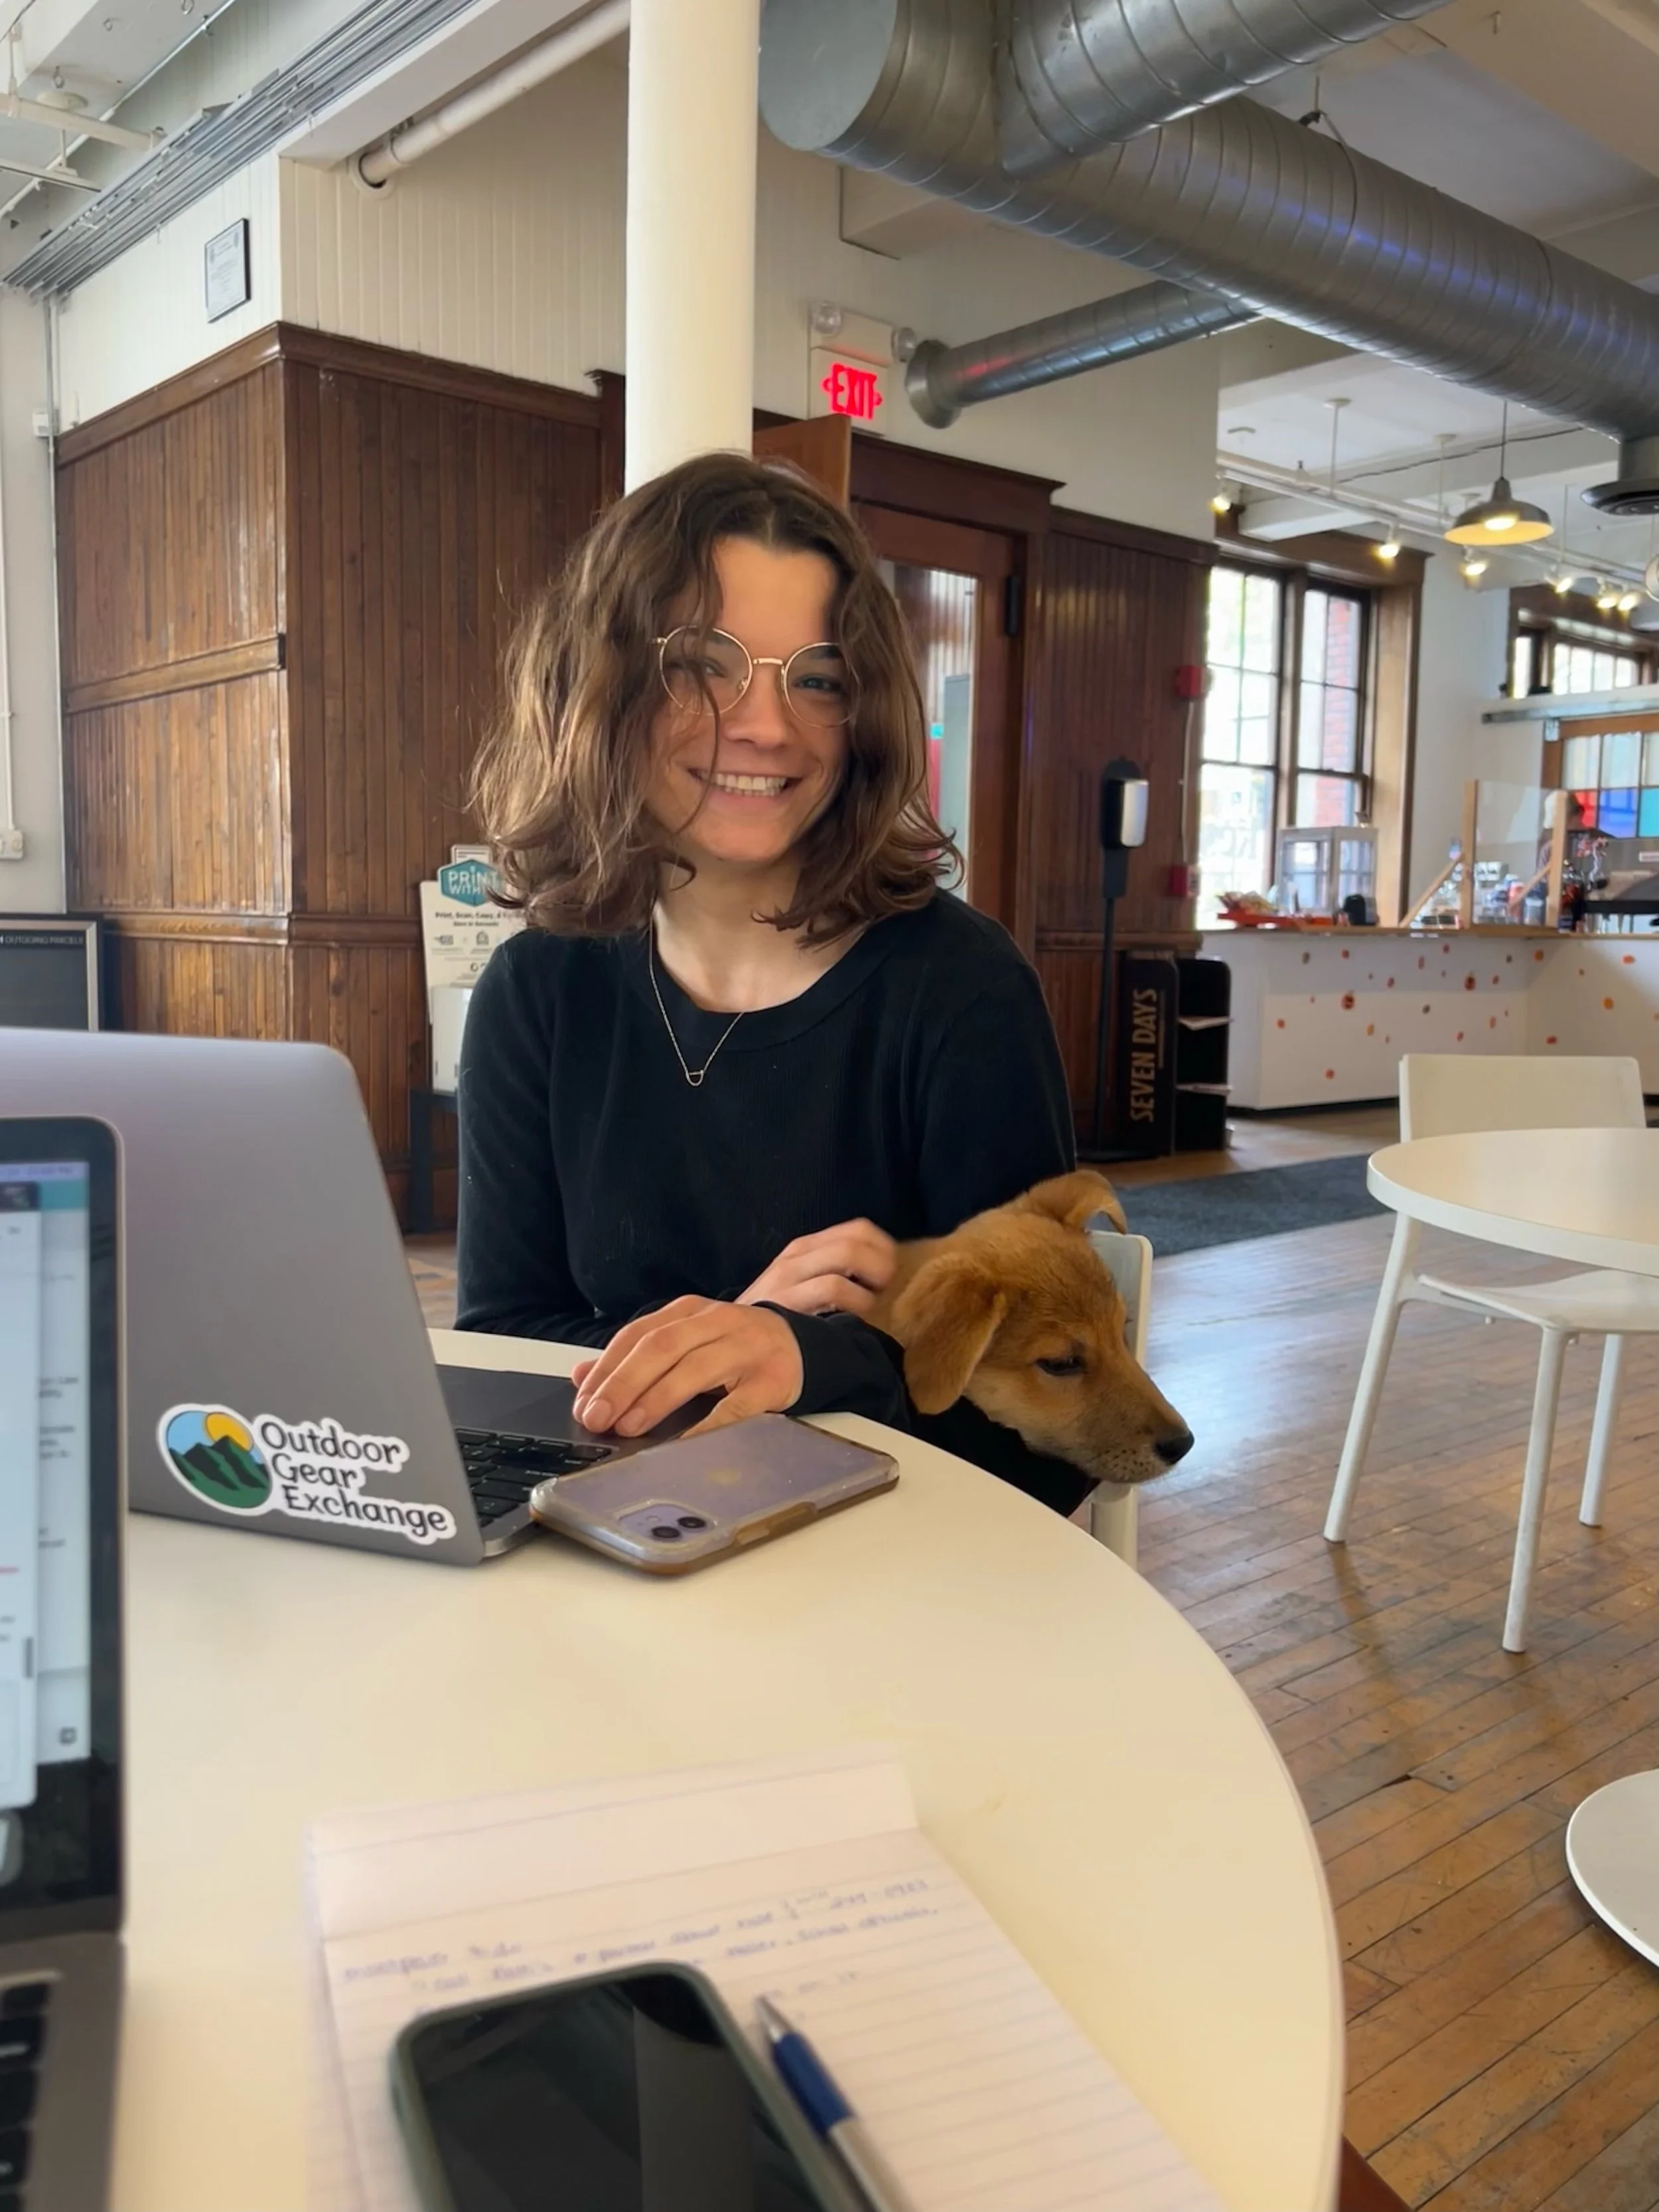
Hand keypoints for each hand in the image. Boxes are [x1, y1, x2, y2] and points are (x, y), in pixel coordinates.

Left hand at [571, 1298, 804, 1438]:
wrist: (798, 1346)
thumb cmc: (731, 1349)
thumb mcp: (683, 1343)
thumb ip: (634, 1358)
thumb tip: (580, 1376)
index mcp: (689, 1311)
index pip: (637, 1335)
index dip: (607, 1369)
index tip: (583, 1403)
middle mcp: (716, 1321)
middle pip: (661, 1347)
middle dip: (623, 1384)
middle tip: (597, 1418)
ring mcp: (746, 1348)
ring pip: (694, 1368)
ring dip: (655, 1399)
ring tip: (628, 1427)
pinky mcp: (771, 1379)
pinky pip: (734, 1405)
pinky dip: (705, 1425)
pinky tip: (682, 1443)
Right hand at [737, 1219, 897, 1317]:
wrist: (727, 1339)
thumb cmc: (774, 1320)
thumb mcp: (800, 1288)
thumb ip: (832, 1276)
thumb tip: (883, 1280)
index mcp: (804, 1248)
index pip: (859, 1229)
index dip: (885, 1250)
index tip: (888, 1279)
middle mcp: (797, 1254)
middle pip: (858, 1239)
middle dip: (883, 1265)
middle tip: (882, 1294)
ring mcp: (791, 1274)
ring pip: (848, 1254)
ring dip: (871, 1283)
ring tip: (869, 1306)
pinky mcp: (787, 1298)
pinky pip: (833, 1286)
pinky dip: (855, 1301)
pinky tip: (853, 1320)